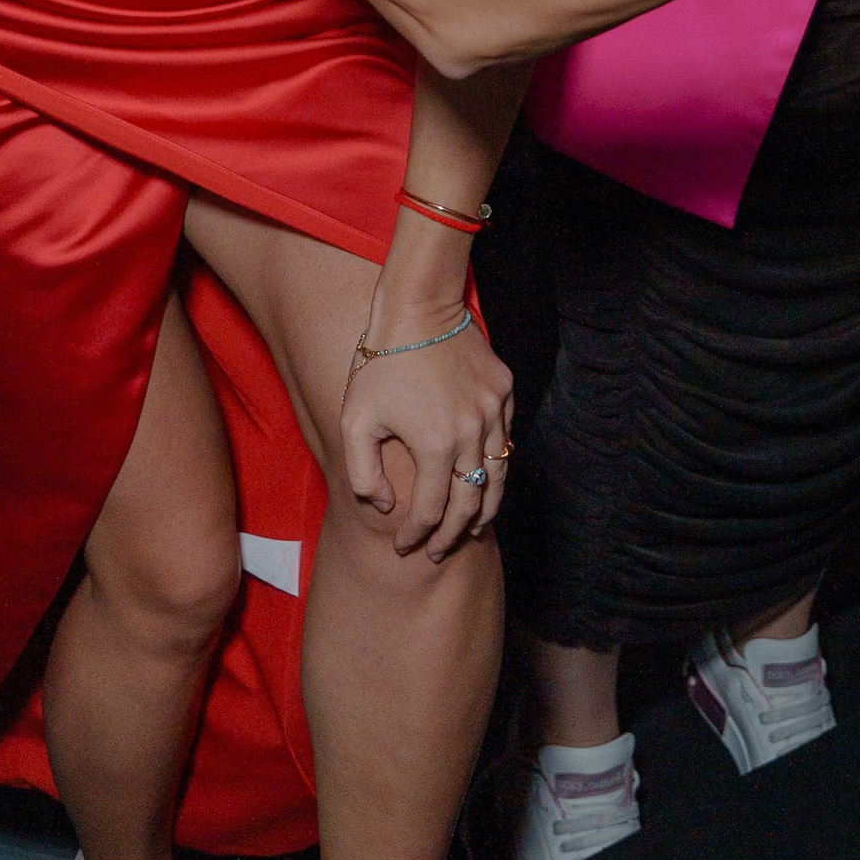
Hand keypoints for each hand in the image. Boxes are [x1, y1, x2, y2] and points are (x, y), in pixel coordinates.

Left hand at [343, 307, 515, 559]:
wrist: (418, 307)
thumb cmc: (380, 364)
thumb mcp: (354, 420)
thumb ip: (363, 473)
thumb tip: (387, 507)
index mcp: (435, 444)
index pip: (429, 510)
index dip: (416, 535)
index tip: (404, 547)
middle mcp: (472, 433)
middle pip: (470, 503)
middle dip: (452, 535)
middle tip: (438, 552)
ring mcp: (494, 411)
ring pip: (498, 476)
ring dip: (485, 509)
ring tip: (471, 530)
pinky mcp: (505, 391)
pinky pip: (506, 440)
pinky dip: (496, 467)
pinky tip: (483, 479)